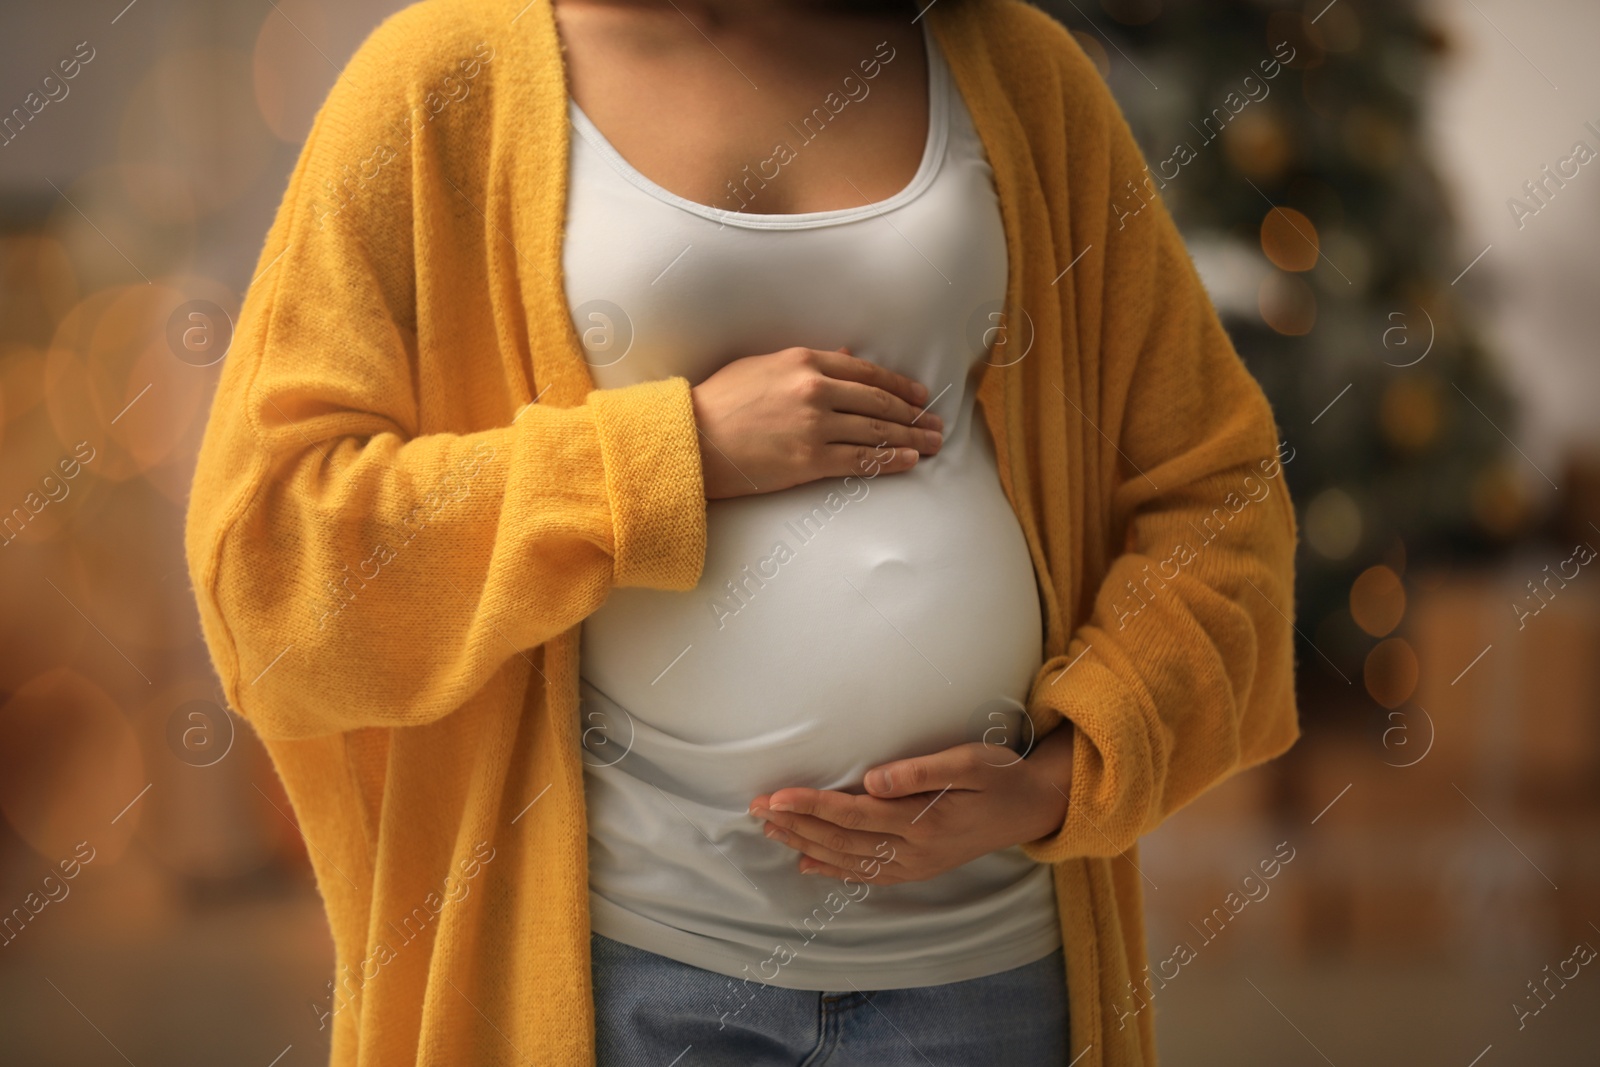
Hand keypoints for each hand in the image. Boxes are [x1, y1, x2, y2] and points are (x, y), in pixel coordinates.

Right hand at [690, 345, 942, 500]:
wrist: (691, 439)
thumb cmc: (719, 402)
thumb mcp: (761, 366)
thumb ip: (806, 360)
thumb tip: (847, 354)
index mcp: (803, 360)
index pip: (865, 371)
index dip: (898, 383)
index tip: (919, 394)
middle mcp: (814, 389)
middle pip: (878, 401)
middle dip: (913, 413)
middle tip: (936, 423)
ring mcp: (814, 426)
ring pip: (876, 430)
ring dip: (910, 438)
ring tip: (933, 444)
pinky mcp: (809, 461)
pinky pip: (861, 460)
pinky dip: (890, 460)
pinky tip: (909, 461)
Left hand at [748, 726, 1074, 884]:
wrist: (1031, 809)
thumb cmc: (1000, 776)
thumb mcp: (970, 762)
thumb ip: (920, 772)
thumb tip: (872, 780)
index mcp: (923, 821)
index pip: (853, 814)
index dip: (812, 806)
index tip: (777, 797)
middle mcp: (914, 850)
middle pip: (842, 840)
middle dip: (796, 825)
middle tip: (756, 810)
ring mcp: (915, 864)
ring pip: (848, 859)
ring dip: (806, 844)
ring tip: (771, 830)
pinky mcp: (917, 868)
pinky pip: (867, 874)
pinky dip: (833, 870)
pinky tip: (807, 863)